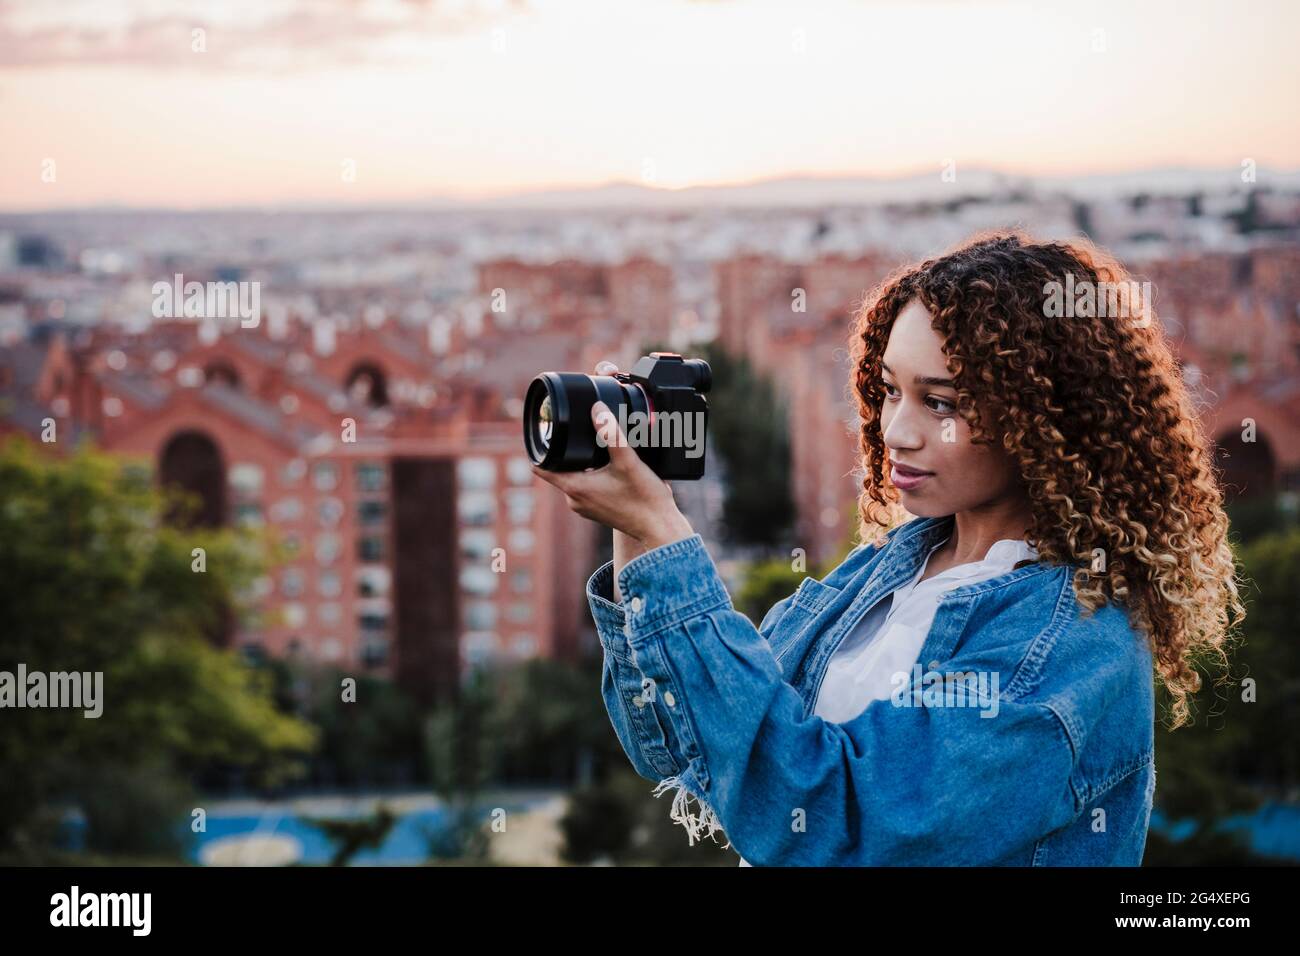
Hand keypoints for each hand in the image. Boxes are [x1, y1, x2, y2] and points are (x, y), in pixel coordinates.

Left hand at [530, 363, 693, 553]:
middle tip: (581, 433)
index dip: (540, 448)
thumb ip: (611, 433)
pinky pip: (588, 487)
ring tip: (598, 450)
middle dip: (567, 452)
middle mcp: (575, 500)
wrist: (660, 526)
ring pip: (575, 477)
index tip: (546, 433)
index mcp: (574, 488)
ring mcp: (586, 507)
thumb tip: (597, 409)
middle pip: (560, 468)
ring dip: (583, 464)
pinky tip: (610, 468)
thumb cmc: (644, 499)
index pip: (541, 467)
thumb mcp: (628, 461)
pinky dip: (594, 476)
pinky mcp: (598, 510)